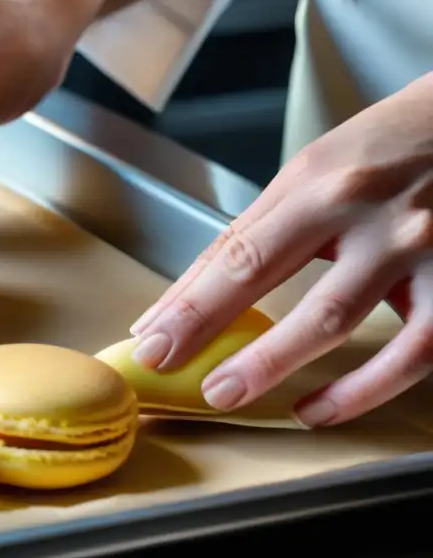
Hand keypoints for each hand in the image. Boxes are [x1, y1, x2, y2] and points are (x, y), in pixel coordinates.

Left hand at [128, 75, 432, 426]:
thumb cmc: (396, 147)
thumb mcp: (318, 170)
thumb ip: (264, 228)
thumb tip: (198, 289)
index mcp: (316, 180)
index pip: (235, 248)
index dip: (187, 298)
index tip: (151, 336)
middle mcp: (360, 209)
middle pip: (265, 275)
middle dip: (205, 325)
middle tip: (167, 364)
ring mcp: (413, 246)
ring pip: (331, 319)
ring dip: (269, 362)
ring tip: (224, 392)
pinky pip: (410, 353)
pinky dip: (360, 391)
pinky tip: (318, 410)